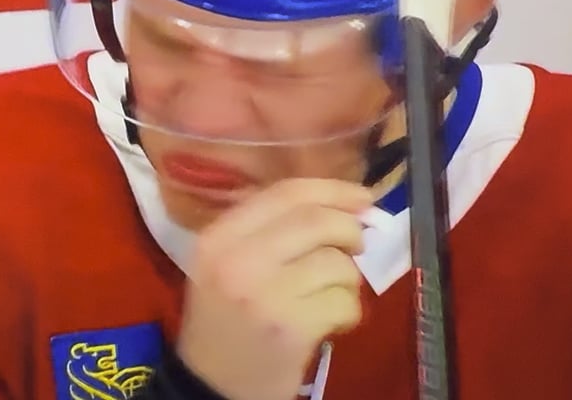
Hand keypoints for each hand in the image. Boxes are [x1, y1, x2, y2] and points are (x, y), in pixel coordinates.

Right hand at [176, 178, 370, 399]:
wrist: (211, 386)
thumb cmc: (225, 319)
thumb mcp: (226, 263)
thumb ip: (269, 228)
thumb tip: (342, 202)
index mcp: (218, 238)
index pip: (285, 193)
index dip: (332, 190)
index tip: (360, 196)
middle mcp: (238, 260)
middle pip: (317, 221)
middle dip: (349, 229)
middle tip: (356, 244)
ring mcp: (265, 295)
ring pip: (337, 263)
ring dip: (347, 278)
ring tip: (329, 294)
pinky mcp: (293, 329)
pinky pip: (345, 302)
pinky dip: (347, 311)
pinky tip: (328, 322)